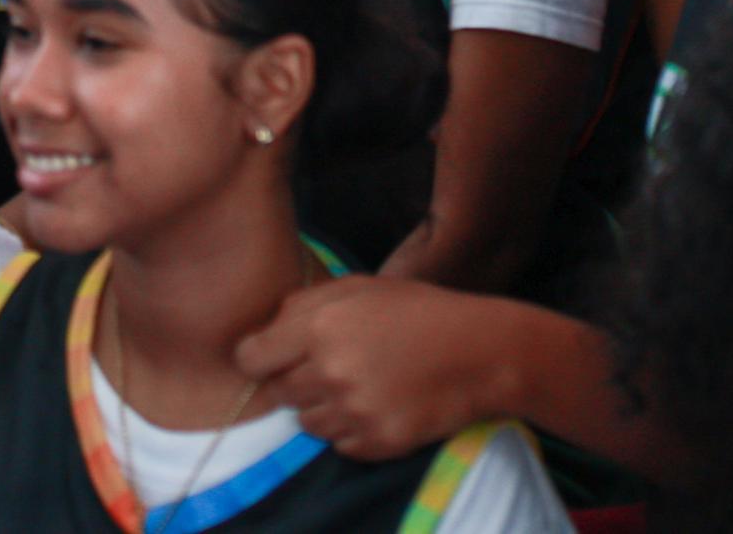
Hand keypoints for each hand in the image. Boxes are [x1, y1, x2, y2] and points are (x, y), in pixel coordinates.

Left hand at [235, 278, 548, 461]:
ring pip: (307, 424)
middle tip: (330, 369)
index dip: (259, 359)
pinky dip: (351, 432)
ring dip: (323, 409)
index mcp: (319, 326)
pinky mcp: (378, 442)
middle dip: (295, 382)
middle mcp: (330, 371)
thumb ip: (306, 304)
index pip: (252, 358)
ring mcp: (354, 411)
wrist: (481, 352)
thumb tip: (268, 327)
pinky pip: (340, 446)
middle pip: (279, 394)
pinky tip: (378, 406)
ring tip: (358, 387)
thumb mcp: (360, 286)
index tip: (272, 359)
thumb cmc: (419, 311)